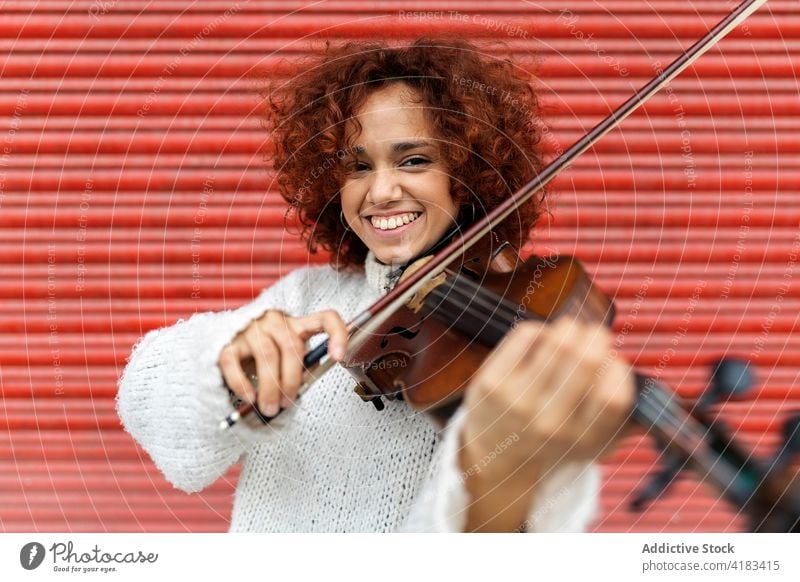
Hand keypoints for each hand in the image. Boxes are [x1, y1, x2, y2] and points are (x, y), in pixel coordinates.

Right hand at [218, 310, 347, 416]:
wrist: (226, 344)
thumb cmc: (264, 355)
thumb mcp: (288, 359)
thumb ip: (301, 367)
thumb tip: (304, 383)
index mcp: (298, 325)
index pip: (326, 319)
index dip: (337, 334)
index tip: (339, 357)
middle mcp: (276, 321)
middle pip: (292, 347)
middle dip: (292, 380)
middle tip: (287, 403)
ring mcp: (251, 328)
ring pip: (267, 355)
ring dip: (271, 387)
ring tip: (270, 407)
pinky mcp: (228, 341)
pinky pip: (234, 362)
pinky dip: (243, 384)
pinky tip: (250, 397)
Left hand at [459, 317, 634, 530]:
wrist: (495, 456)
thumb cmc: (552, 439)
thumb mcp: (593, 444)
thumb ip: (626, 422)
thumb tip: (663, 398)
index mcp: (582, 441)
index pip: (614, 395)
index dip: (619, 368)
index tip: (612, 362)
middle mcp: (550, 424)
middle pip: (584, 359)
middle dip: (594, 336)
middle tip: (593, 335)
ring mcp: (516, 403)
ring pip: (555, 341)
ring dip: (568, 328)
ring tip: (569, 332)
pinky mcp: (490, 384)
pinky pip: (525, 335)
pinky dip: (539, 329)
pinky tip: (540, 338)